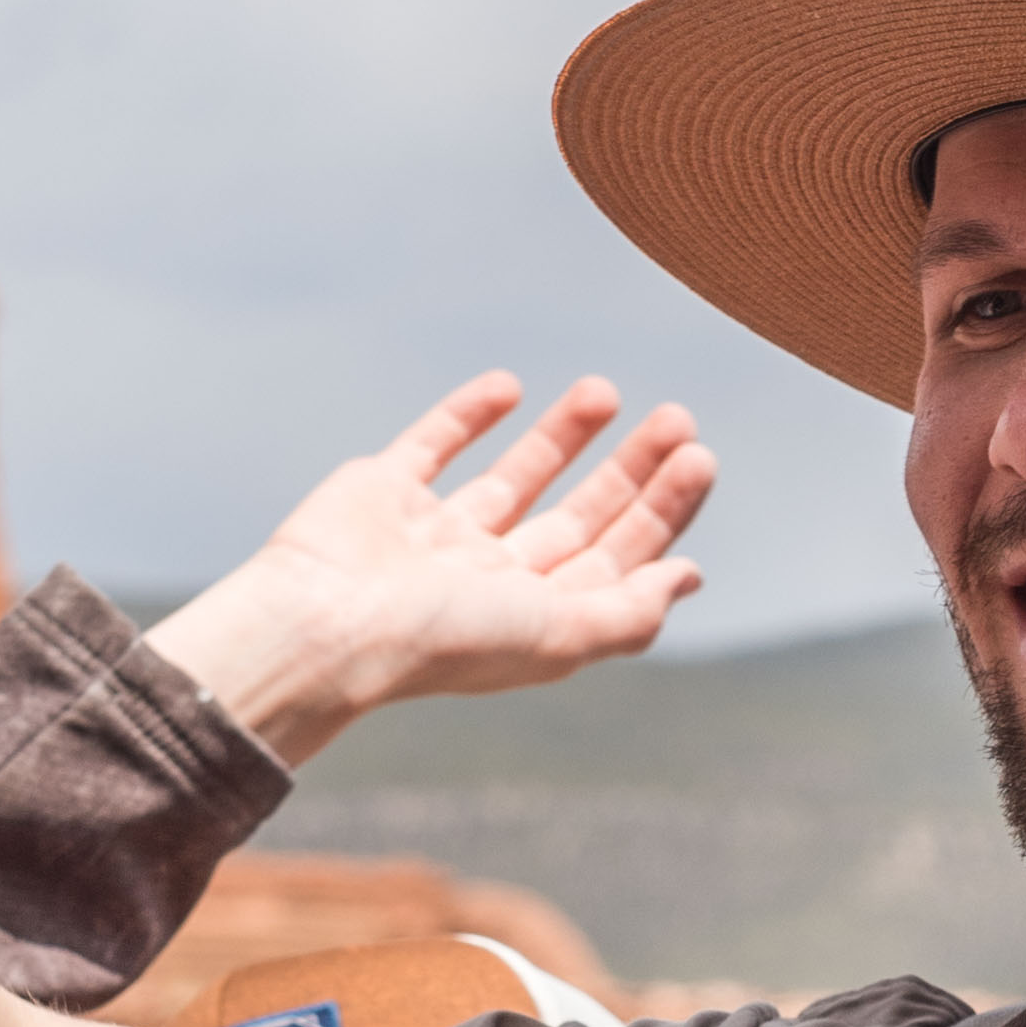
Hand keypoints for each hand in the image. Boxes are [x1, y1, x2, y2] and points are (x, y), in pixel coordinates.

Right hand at [149, 371, 713, 770]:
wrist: (326, 622)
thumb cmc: (444, 638)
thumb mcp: (559, 632)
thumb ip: (629, 611)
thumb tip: (690, 577)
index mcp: (533, 620)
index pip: (615, 560)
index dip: (660, 511)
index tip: (699, 459)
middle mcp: (489, 582)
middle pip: (578, 519)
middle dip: (628, 471)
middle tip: (677, 418)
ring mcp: (434, 538)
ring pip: (515, 479)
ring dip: (563, 437)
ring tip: (606, 390)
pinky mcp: (384, 494)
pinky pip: (433, 446)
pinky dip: (469, 414)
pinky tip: (510, 387)